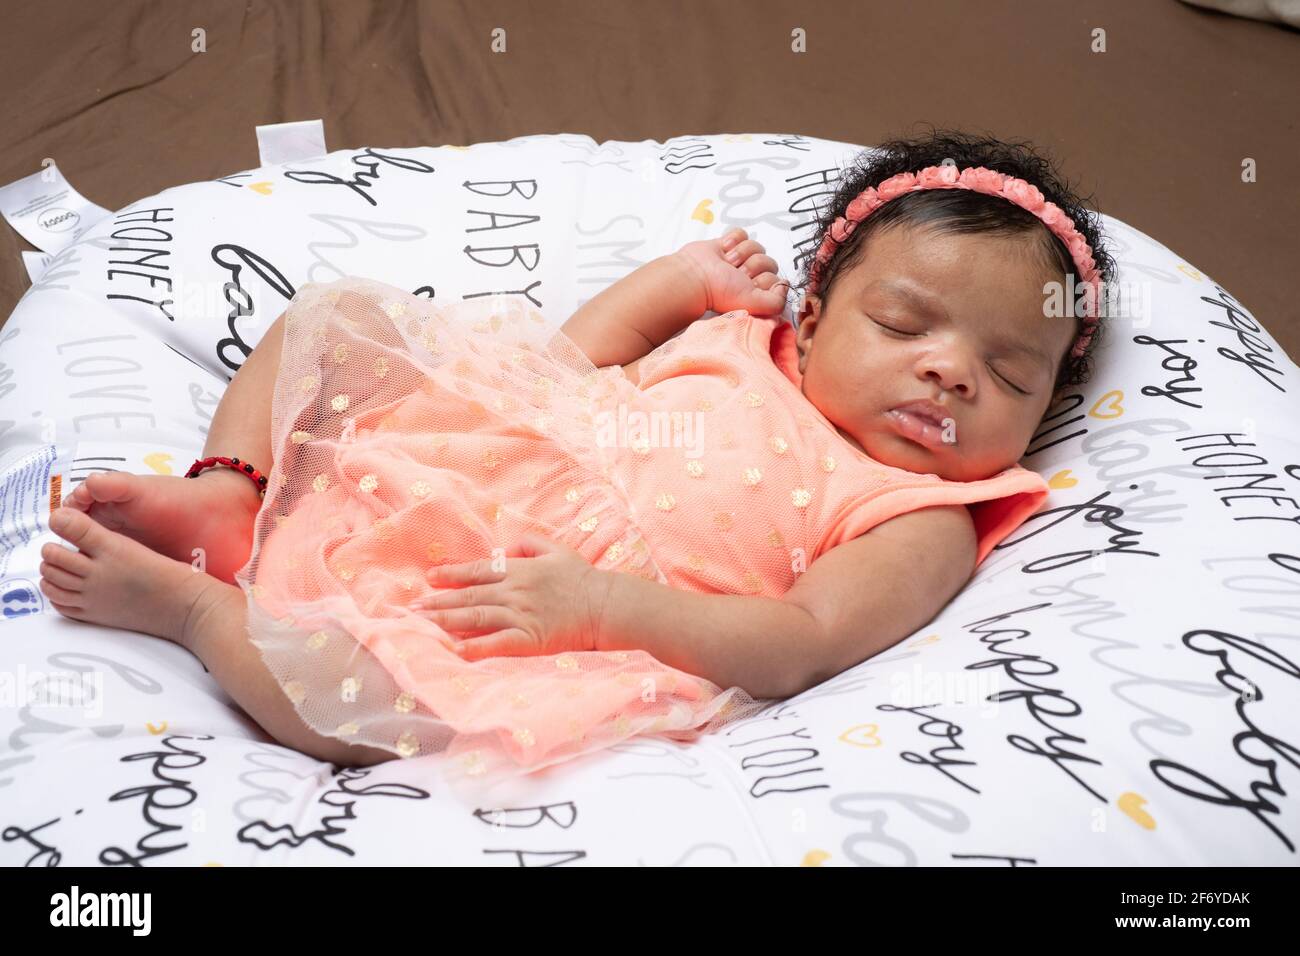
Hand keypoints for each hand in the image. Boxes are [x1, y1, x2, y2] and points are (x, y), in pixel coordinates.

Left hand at [408, 532, 610, 660]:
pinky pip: (497, 643)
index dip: (452, 574)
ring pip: (477, 616)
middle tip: (413, 606)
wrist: (606, 606)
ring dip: (448, 620)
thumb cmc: (583, 579)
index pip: (478, 570)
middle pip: (470, 595)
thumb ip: (530, 543)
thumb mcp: (557, 550)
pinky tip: (455, 649)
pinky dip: (475, 646)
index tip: (430, 577)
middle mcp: (515, 591)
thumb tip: (507, 547)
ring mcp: (521, 615)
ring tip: (424, 623)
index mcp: (520, 570)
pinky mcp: (530, 639)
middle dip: (439, 600)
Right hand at [674, 227, 790, 318]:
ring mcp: (740, 258)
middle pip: (768, 261)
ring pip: (756, 245)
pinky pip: (742, 233)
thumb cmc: (720, 292)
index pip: (777, 279)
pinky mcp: (729, 243)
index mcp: (757, 292)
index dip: (763, 280)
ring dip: (740, 254)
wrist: (694, 276)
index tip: (747, 286)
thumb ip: (777, 302)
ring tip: (726, 264)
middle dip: (751, 266)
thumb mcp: (753, 303)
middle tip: (734, 274)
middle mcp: (750, 276)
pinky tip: (722, 252)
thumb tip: (785, 285)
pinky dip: (732, 240)